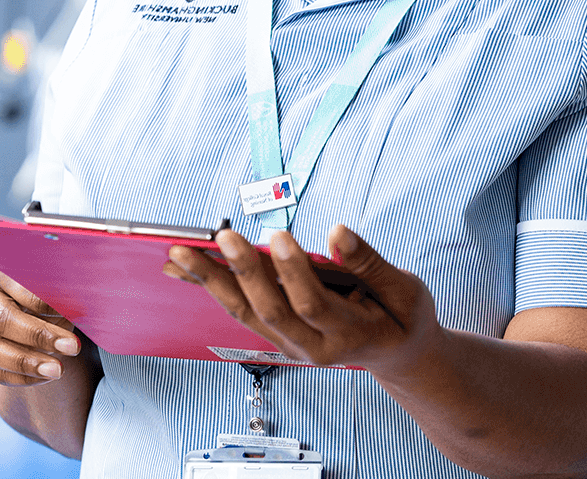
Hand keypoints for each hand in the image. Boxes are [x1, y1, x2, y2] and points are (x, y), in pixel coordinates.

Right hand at [0, 266, 83, 386]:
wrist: (31, 304)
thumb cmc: (50, 287)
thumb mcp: (57, 282)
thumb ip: (64, 291)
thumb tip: (83, 303)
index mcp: (2, 271)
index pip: (22, 288)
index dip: (48, 304)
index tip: (76, 313)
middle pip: (3, 319)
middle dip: (40, 336)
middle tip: (73, 347)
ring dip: (26, 363)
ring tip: (58, 370)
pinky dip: (23, 378)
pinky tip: (47, 376)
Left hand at [165, 226, 440, 374]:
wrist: (397, 354)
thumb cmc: (402, 317)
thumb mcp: (405, 290)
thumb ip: (370, 263)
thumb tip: (338, 232)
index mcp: (349, 335)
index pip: (313, 303)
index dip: (295, 272)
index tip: (281, 235)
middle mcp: (312, 347)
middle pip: (269, 311)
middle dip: (244, 272)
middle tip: (222, 236)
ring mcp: (291, 345)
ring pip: (245, 314)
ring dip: (212, 281)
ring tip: (181, 253)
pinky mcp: (278, 337)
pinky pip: (240, 311)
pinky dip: (213, 287)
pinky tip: (188, 269)